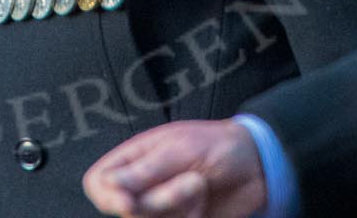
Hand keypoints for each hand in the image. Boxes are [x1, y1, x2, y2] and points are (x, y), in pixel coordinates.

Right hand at [83, 120, 267, 216]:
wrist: (259, 166)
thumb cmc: (218, 145)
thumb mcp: (179, 150)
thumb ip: (142, 170)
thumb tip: (105, 186)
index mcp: (133, 158)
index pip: (97, 183)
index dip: (107, 196)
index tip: (128, 200)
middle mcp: (143, 185)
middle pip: (126, 211)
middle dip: (159, 202)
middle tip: (191, 183)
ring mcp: (162, 208)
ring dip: (178, 210)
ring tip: (200, 187)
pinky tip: (203, 206)